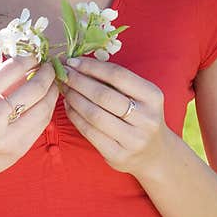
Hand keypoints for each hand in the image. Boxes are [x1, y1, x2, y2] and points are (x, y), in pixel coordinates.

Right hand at [0, 55, 59, 193]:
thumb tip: (22, 67)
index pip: (11, 71)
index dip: (28, 59)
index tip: (34, 55)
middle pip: (33, 89)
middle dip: (46, 74)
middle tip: (49, 67)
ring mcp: (6, 138)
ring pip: (42, 109)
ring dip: (51, 93)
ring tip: (52, 84)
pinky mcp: (16, 152)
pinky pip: (39, 127)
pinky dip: (45, 111)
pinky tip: (45, 103)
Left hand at [62, 56, 171, 177]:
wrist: (154, 154)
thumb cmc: (139, 115)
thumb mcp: (139, 95)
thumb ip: (114, 80)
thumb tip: (77, 63)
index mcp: (153, 96)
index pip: (118, 75)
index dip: (91, 67)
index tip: (72, 61)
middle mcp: (146, 118)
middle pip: (103, 95)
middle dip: (78, 81)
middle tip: (63, 74)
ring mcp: (133, 139)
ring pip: (94, 114)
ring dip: (73, 98)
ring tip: (64, 88)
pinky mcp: (118, 155)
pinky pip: (89, 131)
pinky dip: (74, 116)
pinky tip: (68, 105)